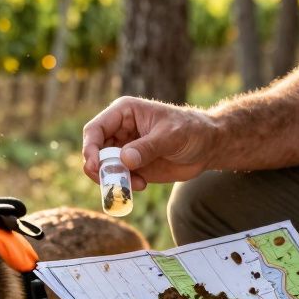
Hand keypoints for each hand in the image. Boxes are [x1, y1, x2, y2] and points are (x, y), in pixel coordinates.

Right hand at [81, 96, 217, 188]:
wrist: (207, 147)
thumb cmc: (191, 130)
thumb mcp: (171, 136)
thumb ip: (147, 147)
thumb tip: (124, 160)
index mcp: (124, 113)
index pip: (95, 129)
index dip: (90, 148)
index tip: (95, 166)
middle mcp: (119, 130)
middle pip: (94, 151)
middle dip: (99, 169)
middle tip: (111, 182)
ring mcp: (124, 149)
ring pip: (103, 167)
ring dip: (112, 180)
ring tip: (135, 184)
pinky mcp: (132, 166)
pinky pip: (117, 178)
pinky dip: (123, 186)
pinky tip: (142, 185)